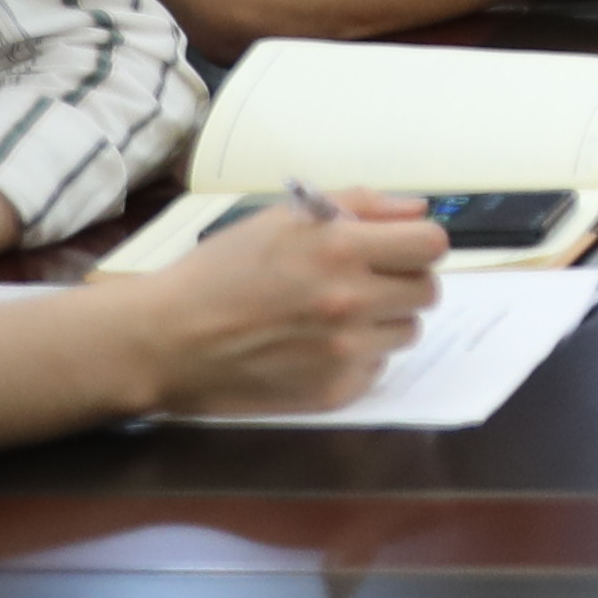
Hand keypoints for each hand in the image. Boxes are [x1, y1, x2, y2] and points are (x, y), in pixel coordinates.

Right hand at [125, 193, 444, 415]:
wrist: (166, 340)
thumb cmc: (219, 273)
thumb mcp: (282, 218)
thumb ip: (358, 205)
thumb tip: (418, 210)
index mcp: (340, 249)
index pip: (431, 245)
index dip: (415, 245)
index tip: (395, 250)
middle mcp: (351, 301)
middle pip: (427, 291)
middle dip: (401, 282)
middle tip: (362, 283)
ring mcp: (345, 351)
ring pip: (406, 331)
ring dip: (383, 321)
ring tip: (333, 316)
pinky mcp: (334, 391)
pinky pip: (376, 367)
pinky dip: (358, 357)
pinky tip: (315, 347)